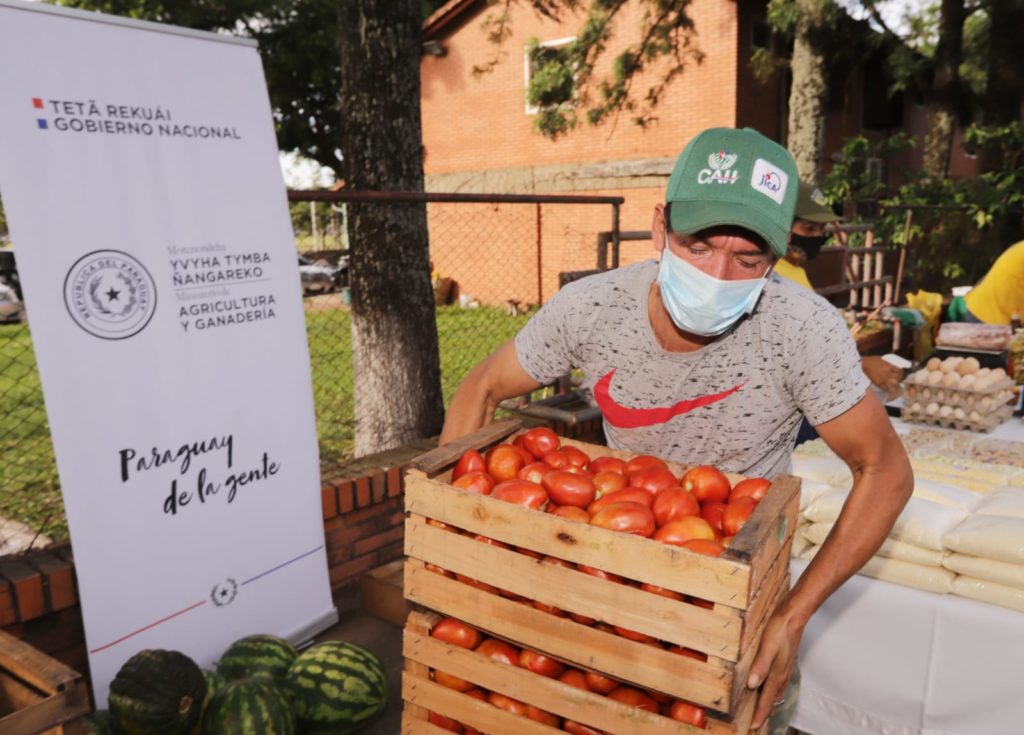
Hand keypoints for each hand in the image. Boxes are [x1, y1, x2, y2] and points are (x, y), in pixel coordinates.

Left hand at [746, 609, 803, 728]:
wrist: (793, 616)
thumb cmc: (779, 629)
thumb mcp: (767, 647)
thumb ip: (760, 666)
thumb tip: (751, 684)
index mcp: (778, 673)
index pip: (767, 699)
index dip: (759, 713)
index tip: (752, 726)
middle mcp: (783, 674)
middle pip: (773, 699)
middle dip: (764, 713)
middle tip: (756, 724)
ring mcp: (785, 668)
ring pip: (776, 692)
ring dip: (769, 703)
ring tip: (762, 712)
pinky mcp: (785, 662)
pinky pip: (779, 683)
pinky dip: (773, 692)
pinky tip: (770, 689)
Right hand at [861, 356, 903, 395]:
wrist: (862, 364)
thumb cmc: (871, 360)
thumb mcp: (882, 359)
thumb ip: (888, 363)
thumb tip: (893, 366)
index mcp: (889, 366)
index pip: (900, 371)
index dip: (902, 373)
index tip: (901, 373)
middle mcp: (888, 373)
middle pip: (898, 378)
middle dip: (899, 378)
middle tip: (898, 379)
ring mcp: (883, 378)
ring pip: (894, 384)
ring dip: (895, 384)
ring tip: (894, 384)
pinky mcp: (878, 383)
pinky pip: (886, 388)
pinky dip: (889, 389)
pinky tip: (889, 388)